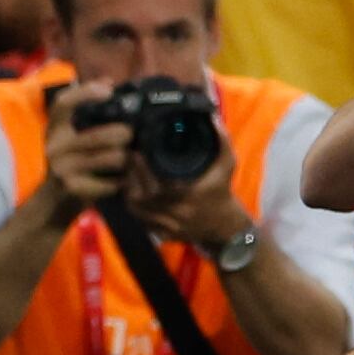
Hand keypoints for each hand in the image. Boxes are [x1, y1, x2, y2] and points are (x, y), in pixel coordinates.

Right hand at [41, 83, 132, 204]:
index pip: (64, 104)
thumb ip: (88, 114)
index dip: (85, 94)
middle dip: (124, 135)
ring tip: (131, 159)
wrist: (54, 203)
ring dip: (127, 159)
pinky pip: (111, 181)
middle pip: (99, 135)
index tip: (109, 90)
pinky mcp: (72, 187)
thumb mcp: (73, 138)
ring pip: (110, 157)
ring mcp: (62, 167)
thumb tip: (109, 81)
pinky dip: (122, 181)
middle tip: (132, 136)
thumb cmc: (72, 165)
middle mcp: (54, 145)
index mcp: (54, 129)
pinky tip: (124, 181)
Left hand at [128, 125, 249, 252]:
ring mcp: (168, 226)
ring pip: (136, 209)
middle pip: (141, 196)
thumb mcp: (227, 167)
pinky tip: (132, 192)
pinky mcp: (161, 234)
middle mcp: (178, 214)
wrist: (225, 228)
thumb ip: (222, 143)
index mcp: (191, 196)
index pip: (158, 184)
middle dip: (131, 176)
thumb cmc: (222, 194)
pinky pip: (139, 219)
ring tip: (126, 173)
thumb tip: (213, 120)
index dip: (142, 168)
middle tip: (126, 159)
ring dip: (128, 190)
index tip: (136, 152)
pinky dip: (133, 206)